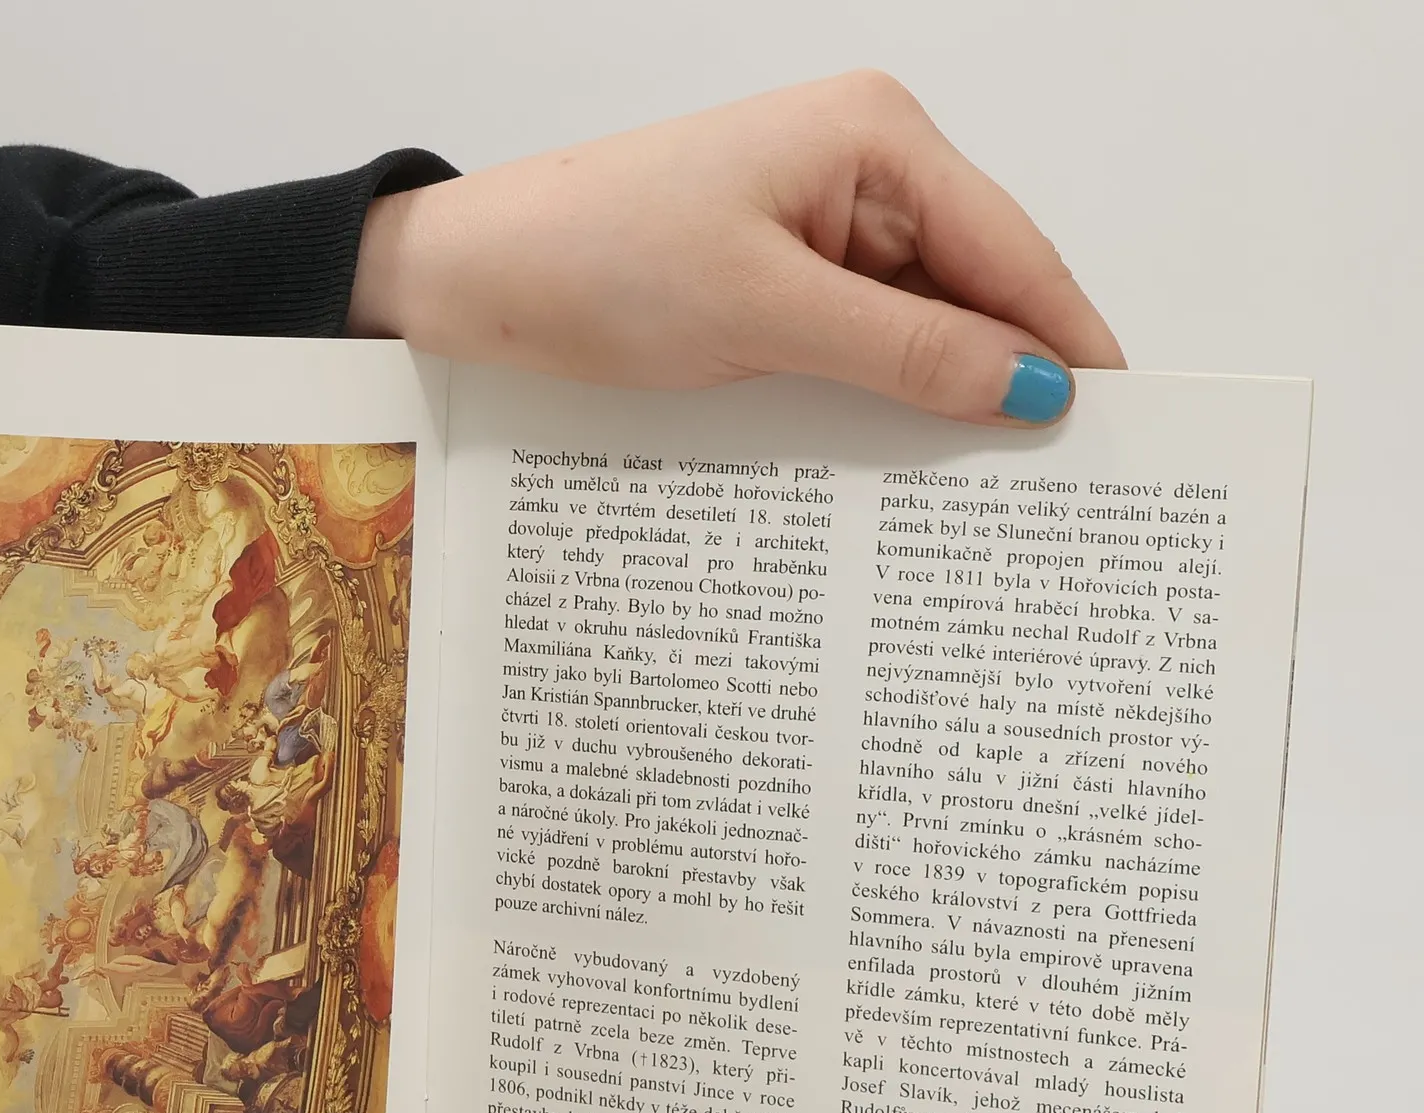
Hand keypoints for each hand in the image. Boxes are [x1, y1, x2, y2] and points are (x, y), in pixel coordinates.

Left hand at [351, 71, 1123, 424]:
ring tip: (985, 492)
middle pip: (976, 289)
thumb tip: (1029, 385)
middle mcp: (862, 171)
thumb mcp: (764, 311)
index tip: (1117, 425)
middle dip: (1009, 378)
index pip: (1011, 250)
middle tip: (1056, 485)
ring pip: (919, 326)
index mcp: (876, 139)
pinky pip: (860, 344)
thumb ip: (905, 350)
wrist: (477, 279)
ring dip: (942, 400)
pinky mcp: (778, 279)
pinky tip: (902, 462)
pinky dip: (881, 399)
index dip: (1068, 339)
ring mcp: (819, 228)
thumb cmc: (599, 259)